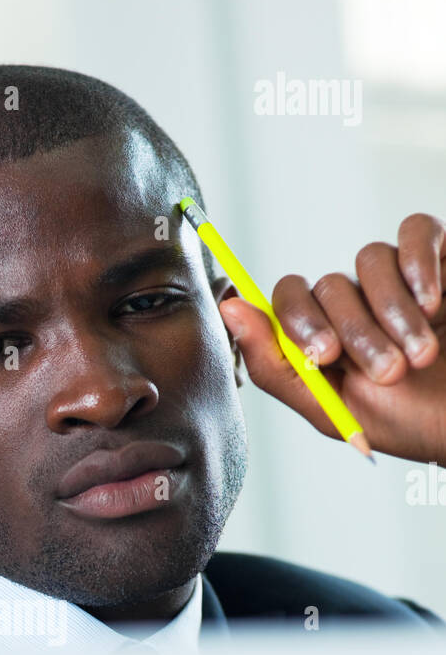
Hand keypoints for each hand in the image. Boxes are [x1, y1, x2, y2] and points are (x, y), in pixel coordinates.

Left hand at [220, 212, 445, 465]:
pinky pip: (414, 231)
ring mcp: (396, 277)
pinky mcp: (438, 257)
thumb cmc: (408, 422)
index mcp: (324, 336)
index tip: (327, 355)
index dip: (299, 321)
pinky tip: (434, 304)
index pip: (288, 299)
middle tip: (390, 372)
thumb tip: (228, 309)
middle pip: (330, 286)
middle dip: (359, 334)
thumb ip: (276, 366)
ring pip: (370, 260)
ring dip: (395, 313)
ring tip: (422, 355)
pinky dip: (421, 264)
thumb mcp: (334, 410)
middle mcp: (355, 302)